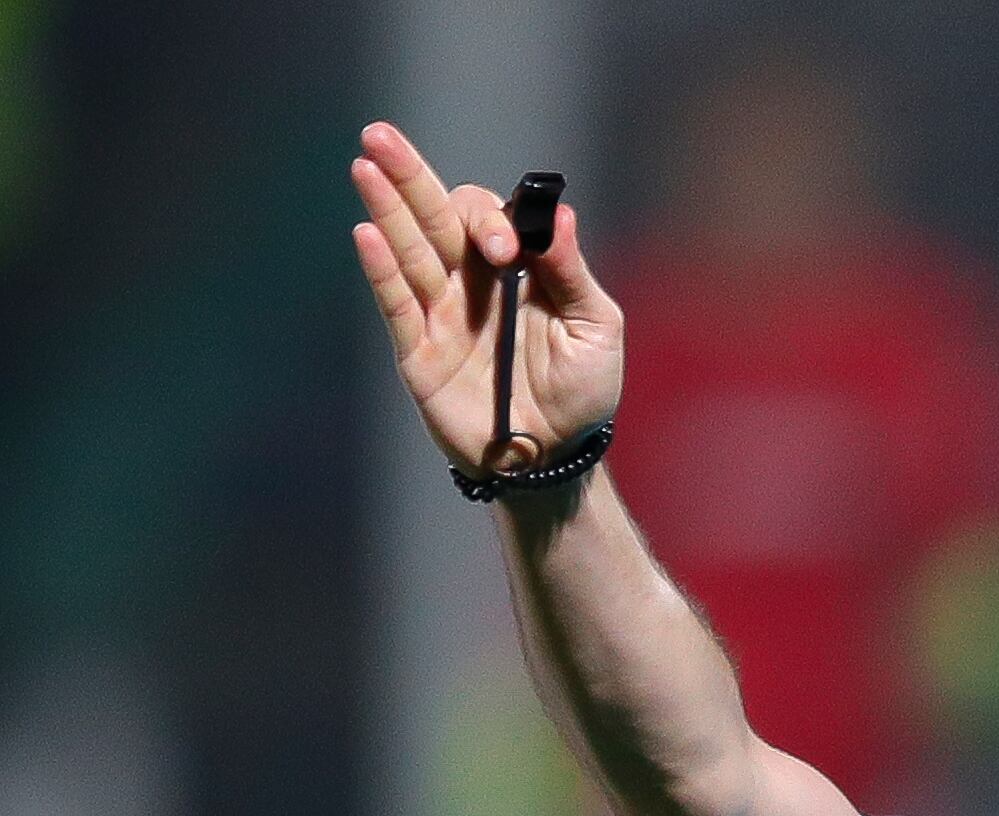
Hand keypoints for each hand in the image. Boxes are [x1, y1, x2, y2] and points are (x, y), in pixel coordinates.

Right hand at [349, 121, 623, 475]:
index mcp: (516, 271)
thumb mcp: (595, 328)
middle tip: (380, 135)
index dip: (491, 220)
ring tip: (364, 165)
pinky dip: (382, 271)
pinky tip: (367, 233)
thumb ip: (572, 273)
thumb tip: (559, 215)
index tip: (507, 250)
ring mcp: (443, 316)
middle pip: (434, 219)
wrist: (557, 457)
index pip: (488, 219)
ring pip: (409, 251)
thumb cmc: (582, 393)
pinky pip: (398, 306)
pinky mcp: (421, 353)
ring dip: (386, 209)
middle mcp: (473, 284)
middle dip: (410, 176)